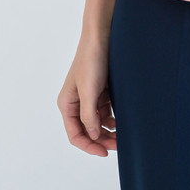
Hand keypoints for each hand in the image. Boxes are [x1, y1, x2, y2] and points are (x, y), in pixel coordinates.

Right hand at [57, 37, 117, 156]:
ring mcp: (88, 98)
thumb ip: (89, 115)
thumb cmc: (91, 60)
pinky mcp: (100, 92)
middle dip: (101, 140)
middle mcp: (76, 103)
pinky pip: (104, 113)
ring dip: (108, 132)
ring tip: (122, 136)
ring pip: (97, 123)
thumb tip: (93, 136)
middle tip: (118, 146)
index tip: (105, 152)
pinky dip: (112, 120)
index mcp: (67, 104)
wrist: (102, 37)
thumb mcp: (89, 90)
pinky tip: (120, 122)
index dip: (89, 146)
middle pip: (87, 131)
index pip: (75, 134)